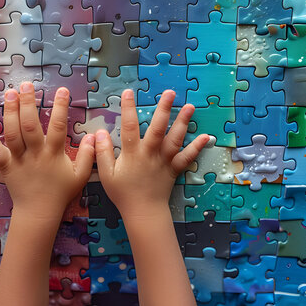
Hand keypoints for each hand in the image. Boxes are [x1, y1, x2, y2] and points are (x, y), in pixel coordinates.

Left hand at [0, 82, 94, 222]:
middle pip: (30, 126)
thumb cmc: (60, 193)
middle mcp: (36, 154)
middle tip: (26, 85)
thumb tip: (94, 136)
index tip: (62, 90)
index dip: (61, 107)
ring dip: (10, 113)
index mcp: (54, 154)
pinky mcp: (6, 167)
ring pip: (13, 134)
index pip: (59, 127)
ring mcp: (19, 160)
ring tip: (9, 94)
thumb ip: (87, 155)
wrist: (39, 212)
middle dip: (28, 104)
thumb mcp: (80, 176)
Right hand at [95, 89, 208, 219]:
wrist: (143, 212)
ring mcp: (164, 161)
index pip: (129, 126)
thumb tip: (100, 132)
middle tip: (170, 93)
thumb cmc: (122, 193)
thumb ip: (102, 152)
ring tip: (190, 107)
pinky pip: (186, 158)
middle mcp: (150, 153)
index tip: (128, 92)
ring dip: (183, 122)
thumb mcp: (106, 174)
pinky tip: (206, 137)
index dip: (128, 109)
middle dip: (164, 109)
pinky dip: (197, 148)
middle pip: (158, 128)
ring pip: (175, 139)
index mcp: (132, 153)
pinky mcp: (173, 169)